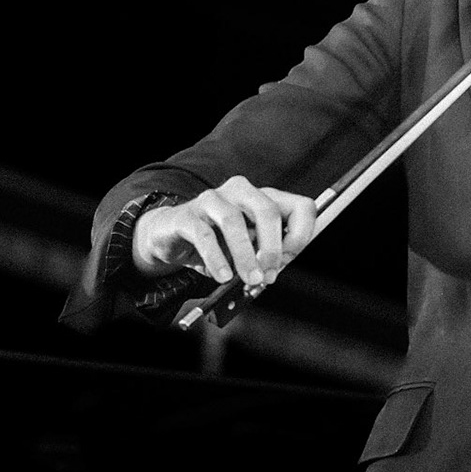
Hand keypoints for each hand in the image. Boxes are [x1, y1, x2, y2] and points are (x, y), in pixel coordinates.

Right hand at [131, 175, 315, 285]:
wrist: (169, 235)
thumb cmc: (215, 241)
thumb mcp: (248, 248)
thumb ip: (264, 255)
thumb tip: (275, 271)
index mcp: (264, 198)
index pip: (300, 206)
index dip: (301, 235)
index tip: (289, 261)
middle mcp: (241, 192)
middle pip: (268, 210)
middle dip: (272, 248)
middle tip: (268, 276)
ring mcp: (213, 199)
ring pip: (234, 221)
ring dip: (245, 255)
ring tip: (248, 279)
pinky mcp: (187, 214)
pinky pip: (204, 234)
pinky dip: (216, 258)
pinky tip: (222, 276)